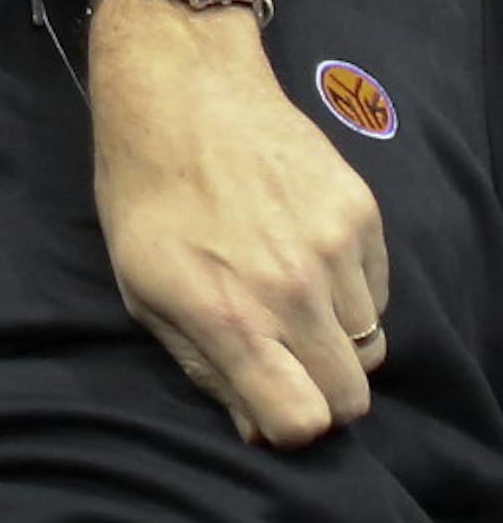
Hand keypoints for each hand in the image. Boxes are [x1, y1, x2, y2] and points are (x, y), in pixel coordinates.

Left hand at [90, 0, 387, 446]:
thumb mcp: (143, 290)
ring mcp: (334, 248)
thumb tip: (257, 430)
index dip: (287, 427)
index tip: (268, 403)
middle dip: (320, 394)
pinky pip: (378, 291)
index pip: (303, 422)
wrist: (182, 92)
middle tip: (284, 360)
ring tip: (287, 297)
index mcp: (229, 315)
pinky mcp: (362, 213)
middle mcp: (291, 288)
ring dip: (335, 339)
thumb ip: (204, 366)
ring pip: (370, 344)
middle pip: (351, 397)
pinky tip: (304, 257)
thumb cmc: (145, 194)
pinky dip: (351, 294)